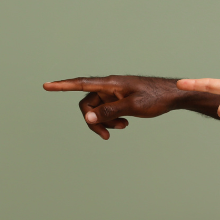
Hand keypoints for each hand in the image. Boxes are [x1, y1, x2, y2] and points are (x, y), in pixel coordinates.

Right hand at [43, 76, 219, 139]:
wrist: (173, 96)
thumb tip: (88, 117)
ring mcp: (113, 94)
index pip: (80, 83)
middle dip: (93, 121)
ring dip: (104, 123)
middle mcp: (108, 87)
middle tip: (106, 135)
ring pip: (97, 110)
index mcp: (109, 83)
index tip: (46, 85)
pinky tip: (124, 125)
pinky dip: (111, 121)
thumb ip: (109, 112)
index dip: (62, 86)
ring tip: (120, 129)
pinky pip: (106, 112)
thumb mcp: (132, 106)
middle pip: (87, 104)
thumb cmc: (155, 97)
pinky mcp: (119, 100)